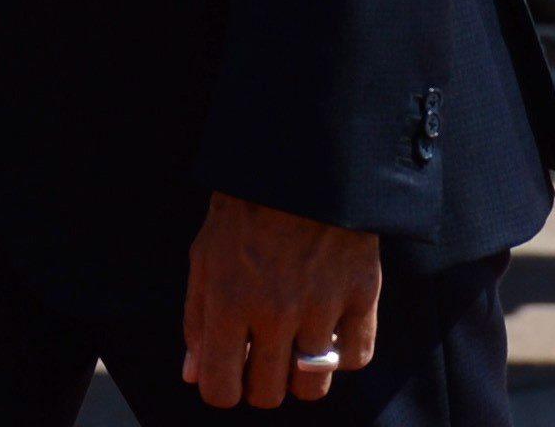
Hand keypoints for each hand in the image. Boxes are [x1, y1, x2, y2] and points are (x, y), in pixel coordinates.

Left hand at [181, 191, 379, 409]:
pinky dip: (342, 352)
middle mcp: (274, 312)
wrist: (298, 161)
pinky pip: (356, 359)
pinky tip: (328, 326)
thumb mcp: (204, 254)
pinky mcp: (361, 297)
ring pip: (312, 387)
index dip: (221, 389)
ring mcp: (321, 307)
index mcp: (227, 299)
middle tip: (260, 352)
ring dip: (300, 374)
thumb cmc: (242, 208)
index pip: (222, 388)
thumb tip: (192, 375)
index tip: (227, 374)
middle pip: (268, 394)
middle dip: (259, 382)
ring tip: (293, 342)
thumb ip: (196, 318)